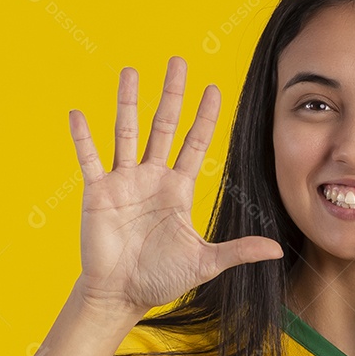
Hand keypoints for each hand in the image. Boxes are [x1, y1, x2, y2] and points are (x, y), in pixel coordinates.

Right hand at [69, 57, 283, 318]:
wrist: (122, 294)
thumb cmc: (161, 278)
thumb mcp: (205, 262)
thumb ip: (238, 250)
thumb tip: (276, 250)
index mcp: (178, 189)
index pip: (195, 143)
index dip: (204, 117)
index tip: (214, 88)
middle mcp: (152, 177)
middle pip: (163, 126)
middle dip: (172, 94)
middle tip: (179, 61)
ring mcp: (123, 182)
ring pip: (126, 132)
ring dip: (128, 102)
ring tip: (130, 71)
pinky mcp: (98, 192)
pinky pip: (90, 159)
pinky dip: (83, 138)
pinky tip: (78, 114)